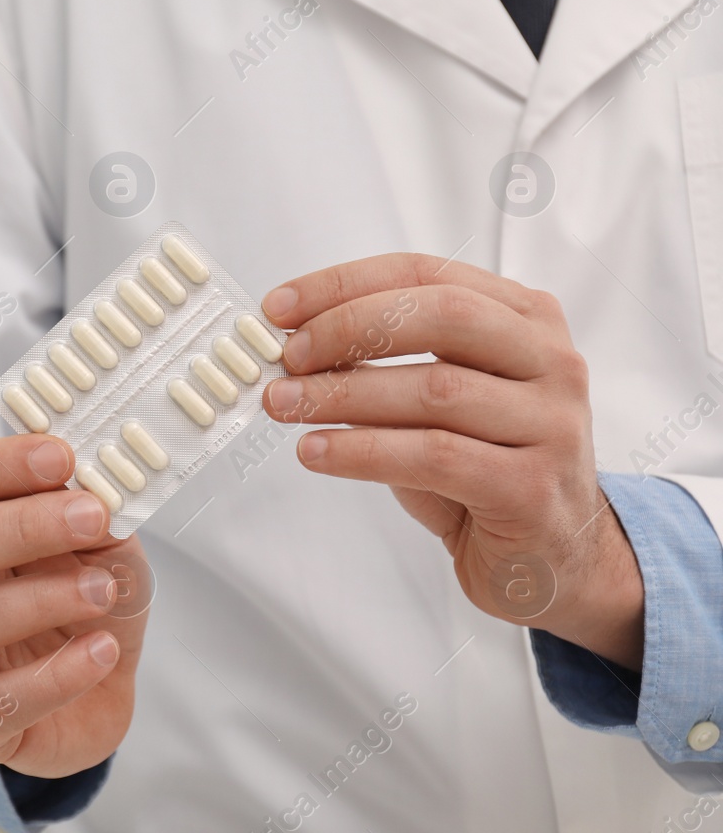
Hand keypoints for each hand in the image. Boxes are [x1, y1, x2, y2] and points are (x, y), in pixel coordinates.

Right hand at [0, 434, 150, 776]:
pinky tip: (101, 653)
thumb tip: (97, 481)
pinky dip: (55, 675)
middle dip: (20, 526)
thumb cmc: (86, 602)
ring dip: (38, 599)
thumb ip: (94, 513)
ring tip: (102, 590)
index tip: (59, 456)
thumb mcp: (102, 544)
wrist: (101, 690)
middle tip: (91, 516)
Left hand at [259, 253, 644, 669]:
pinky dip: (363, 451)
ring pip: (435, 390)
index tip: (281, 307)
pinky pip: (435, 457)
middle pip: (441, 316)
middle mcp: (551, 361)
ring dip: (344, 394)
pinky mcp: (534, 488)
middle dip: (349, 329)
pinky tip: (316, 451)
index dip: (345, 285)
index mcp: (525, 319)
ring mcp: (552, 424)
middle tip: (287, 357)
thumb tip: (295, 348)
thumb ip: (384, 365)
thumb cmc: (483, 468)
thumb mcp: (434, 401)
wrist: (550, 558)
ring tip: (284, 404)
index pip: (426, 274)